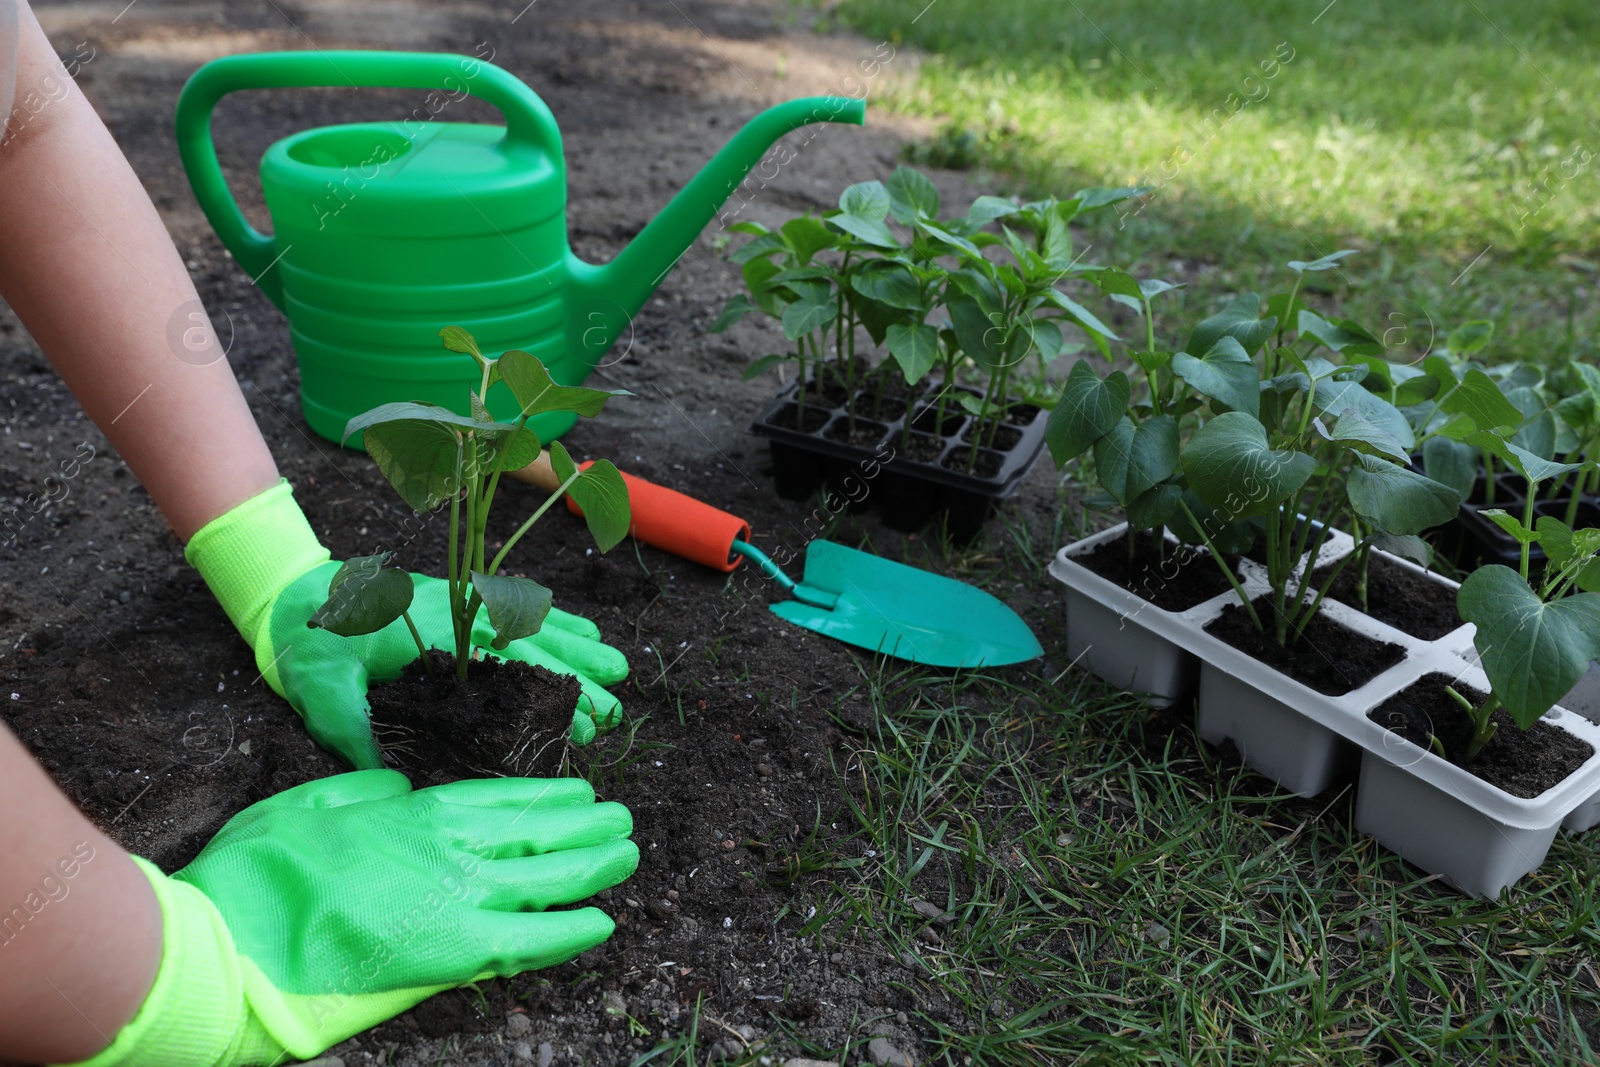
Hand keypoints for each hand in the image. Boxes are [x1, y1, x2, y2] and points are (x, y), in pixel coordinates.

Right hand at [75, 771, 636, 1065]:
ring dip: (592, 866)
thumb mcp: (312, 802)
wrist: (232, 934)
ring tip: (628, 854)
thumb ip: (363, 789)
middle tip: (623, 820)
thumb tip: (399, 786)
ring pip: (547, 877)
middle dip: (585, 826)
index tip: (578, 793)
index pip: (500, 799)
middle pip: (537, 833)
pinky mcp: (453, 951)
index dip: (545, 797)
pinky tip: (602, 922)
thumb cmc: (259, 869)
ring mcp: (455, 897)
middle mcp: (448, 848)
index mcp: (415, 811)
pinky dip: (570, 931)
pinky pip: (530, 940)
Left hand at [268, 561, 628, 766]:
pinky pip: (516, 608)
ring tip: (618, 673)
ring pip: (533, 623)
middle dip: (578, 677)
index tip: (584, 717)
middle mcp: (457, 614)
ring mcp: (460, 605)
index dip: (550, 689)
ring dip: (578, 647)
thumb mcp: (325, 700)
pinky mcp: (457, 603)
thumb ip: (361, 737)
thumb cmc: (309, 651)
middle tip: (614, 712)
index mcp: (433, 637)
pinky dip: (554, 621)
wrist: (291, 598)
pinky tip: (584, 637)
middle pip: (533, 642)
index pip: (507, 663)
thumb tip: (400, 787)